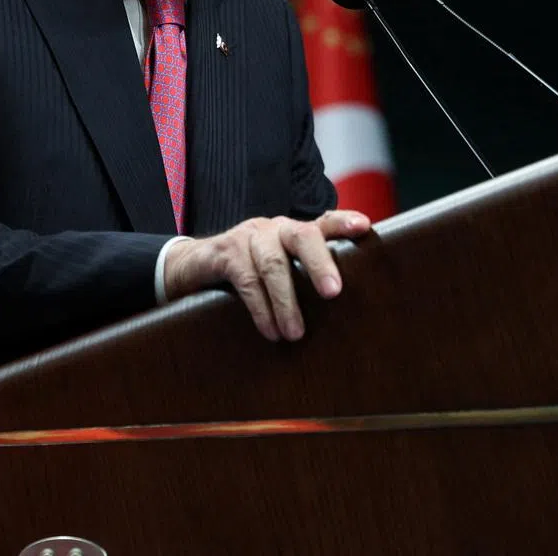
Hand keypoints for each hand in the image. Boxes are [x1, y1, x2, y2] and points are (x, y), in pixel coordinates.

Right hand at [163, 210, 370, 340]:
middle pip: (303, 236)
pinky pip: (247, 279)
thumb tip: (343, 315)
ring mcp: (249, 237)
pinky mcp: (225, 252)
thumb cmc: (248, 273)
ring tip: (295, 334)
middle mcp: (275, 228)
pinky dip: (260, 307)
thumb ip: (304, 280)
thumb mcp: (278, 271)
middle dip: (320, 263)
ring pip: (274, 263)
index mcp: (293, 233)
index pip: (324, 223)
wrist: (192, 267)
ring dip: (286, 301)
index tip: (365, 227)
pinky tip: (270, 331)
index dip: (343, 223)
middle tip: (333, 293)